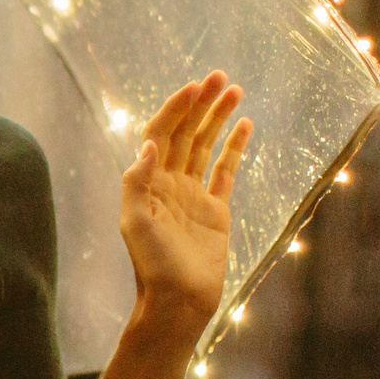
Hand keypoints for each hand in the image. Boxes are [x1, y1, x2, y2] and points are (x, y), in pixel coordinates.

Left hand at [119, 71, 250, 360]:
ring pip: (205, 146)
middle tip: (220, 76)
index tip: (195, 87)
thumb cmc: (153, 266)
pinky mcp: (215, 210)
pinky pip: (225, 170)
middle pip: (185, 132)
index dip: (176, 109)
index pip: (161, 133)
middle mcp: (168, 183)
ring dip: (218, 117)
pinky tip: (243, 124)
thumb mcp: (136, 223)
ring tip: (234, 90)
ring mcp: (193, 194)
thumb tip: (148, 145)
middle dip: (201, 104)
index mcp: (148, 182)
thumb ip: (137, 182)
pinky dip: (233, 147)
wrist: (178, 302)